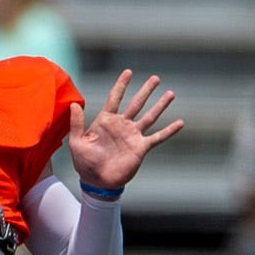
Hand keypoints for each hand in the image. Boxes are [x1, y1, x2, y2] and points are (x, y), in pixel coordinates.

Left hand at [65, 70, 182, 191]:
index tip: (128, 72)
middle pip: (136, 103)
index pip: (115, 98)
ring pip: (150, 116)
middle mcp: (122, 125)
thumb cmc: (84, 163)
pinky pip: (158, 137)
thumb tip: (74, 104)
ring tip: (171, 93)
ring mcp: (133, 135)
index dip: (121, 84)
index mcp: (106, 121)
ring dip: (160, 105)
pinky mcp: (141, 148)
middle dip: (146, 90)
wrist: (98, 182)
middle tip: (155, 78)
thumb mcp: (77, 142)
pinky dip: (169, 130)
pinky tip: (180, 123)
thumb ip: (77, 123)